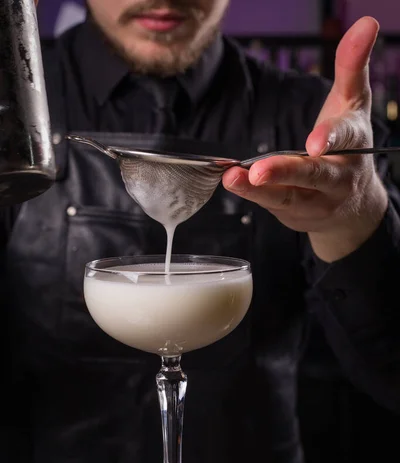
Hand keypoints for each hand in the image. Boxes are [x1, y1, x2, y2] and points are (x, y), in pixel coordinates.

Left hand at [223, 17, 387, 261]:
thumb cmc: (347, 147)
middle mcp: (339, 177)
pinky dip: (253, 195)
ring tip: (234, 179)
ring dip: (260, 189)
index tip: (315, 142)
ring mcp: (317, 200)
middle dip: (286, 172)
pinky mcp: (296, 214)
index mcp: (353, 143)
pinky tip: (233, 183)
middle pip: (314, 174)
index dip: (330, 137)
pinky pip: (273, 205)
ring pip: (288, 195)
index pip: (345, 137)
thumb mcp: (351, 105)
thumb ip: (352, 66)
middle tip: (258, 171)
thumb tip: (365, 22)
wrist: (352, 205)